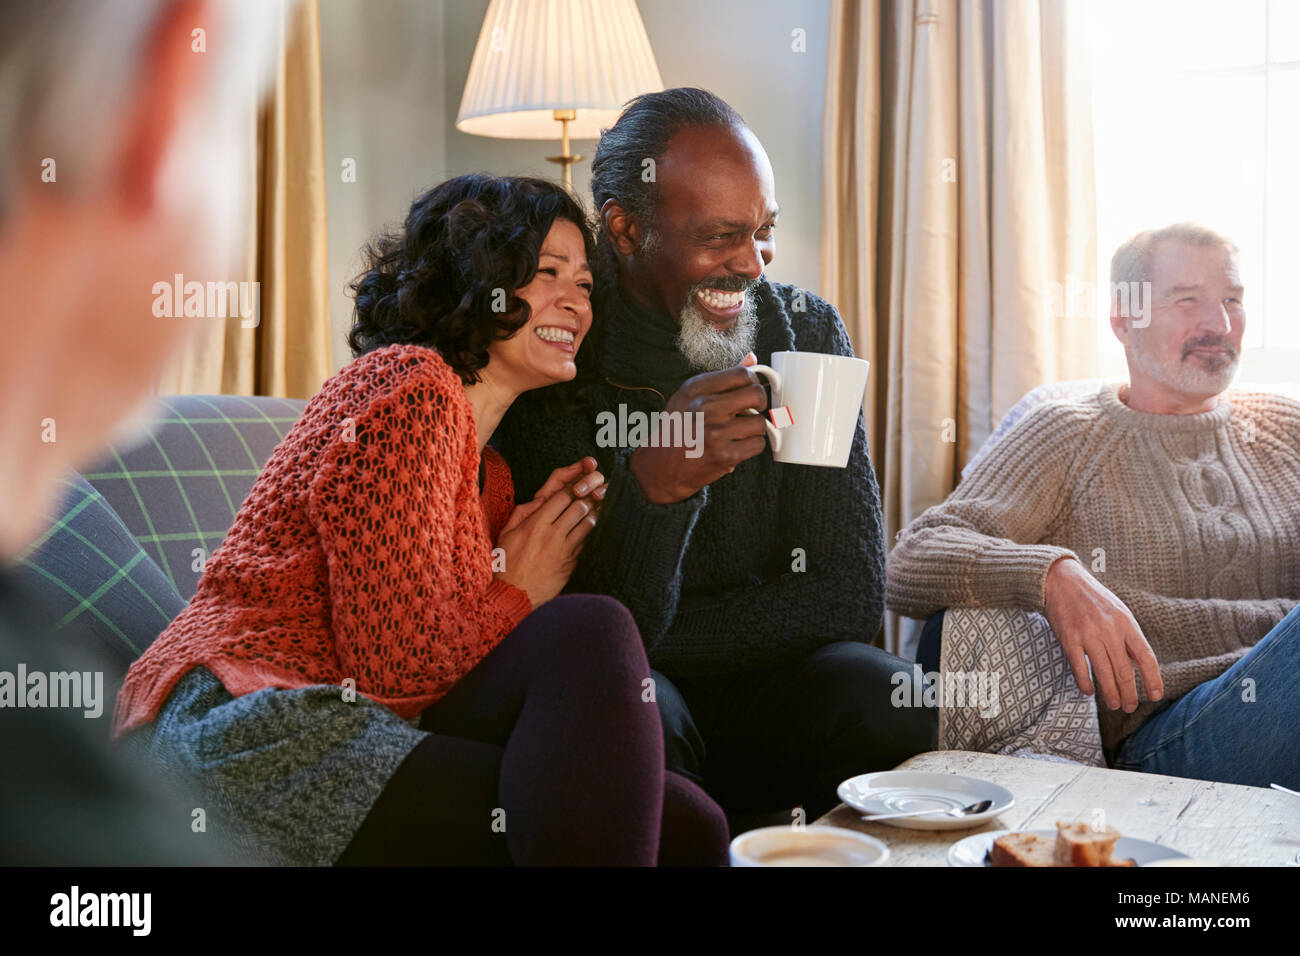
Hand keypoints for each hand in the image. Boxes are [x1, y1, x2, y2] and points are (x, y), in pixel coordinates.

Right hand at [495, 457, 604, 605]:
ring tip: (592, 510)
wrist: (516, 595)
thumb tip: (540, 500)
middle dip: (585, 499)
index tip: (573, 489)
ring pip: (588, 524)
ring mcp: (565, 550)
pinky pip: (586, 542)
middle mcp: (552, 535)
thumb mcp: (507, 534)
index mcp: (536, 524)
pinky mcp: (572, 563)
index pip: (561, 497)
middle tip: (587, 497)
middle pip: (579, 507)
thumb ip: (522, 513)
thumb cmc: (508, 563)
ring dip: (592, 515)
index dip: (570, 489)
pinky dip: (589, 534)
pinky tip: (589, 530)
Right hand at [629, 352, 769, 503]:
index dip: (753, 382)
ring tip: (738, 433)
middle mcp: (704, 407)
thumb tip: (751, 358)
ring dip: (754, 429)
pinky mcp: (724, 455)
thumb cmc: (676, 430)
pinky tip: (737, 446)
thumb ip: (721, 379)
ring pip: (759, 422)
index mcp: (696, 389)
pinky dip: (751, 447)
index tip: (749, 392)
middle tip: (751, 411)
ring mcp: (714, 432)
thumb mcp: (689, 397)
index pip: (742, 374)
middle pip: (756, 394)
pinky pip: (757, 444)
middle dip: (760, 404)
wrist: (659, 468)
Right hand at [1043, 557, 1163, 711]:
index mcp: (1127, 623)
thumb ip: (1128, 636)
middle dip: (1129, 693)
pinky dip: (1085, 682)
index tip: (1155, 695)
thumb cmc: (1094, 599)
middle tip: (1129, 707)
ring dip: (1110, 693)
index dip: (1153, 679)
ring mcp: (1088, 634)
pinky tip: (1088, 691)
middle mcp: (1110, 630)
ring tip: (1113, 705)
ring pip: (1103, 672)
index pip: (1145, 657)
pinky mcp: (1069, 638)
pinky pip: (1079, 667)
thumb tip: (1140, 665)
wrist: (1063, 581)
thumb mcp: (1119, 612)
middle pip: (1124, 670)